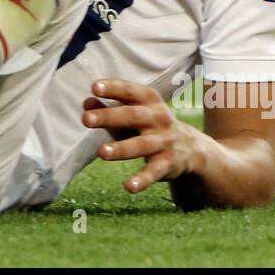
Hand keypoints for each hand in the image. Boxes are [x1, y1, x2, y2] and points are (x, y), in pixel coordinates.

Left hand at [82, 79, 200, 193]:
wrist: (189, 147)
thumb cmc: (148, 125)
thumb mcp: (131, 113)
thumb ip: (108, 108)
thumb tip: (86, 103)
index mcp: (149, 100)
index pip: (129, 91)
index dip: (113, 88)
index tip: (94, 88)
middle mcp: (158, 118)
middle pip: (132, 116)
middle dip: (109, 117)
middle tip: (86, 119)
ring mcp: (164, 140)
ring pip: (141, 144)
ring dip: (121, 148)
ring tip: (101, 152)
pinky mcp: (167, 163)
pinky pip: (154, 172)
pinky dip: (142, 180)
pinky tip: (129, 187)